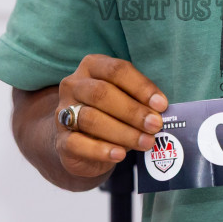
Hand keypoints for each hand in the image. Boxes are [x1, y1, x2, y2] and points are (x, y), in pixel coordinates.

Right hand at [52, 54, 169, 179]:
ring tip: (146, 142)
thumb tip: (159, 112)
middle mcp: (73, 85)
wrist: (80, 144)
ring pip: (91, 119)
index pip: (117, 70)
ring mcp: (63, 112)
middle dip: (133, 111)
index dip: (141, 87)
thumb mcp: (126, 101)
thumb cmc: (111, 114)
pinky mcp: (61, 140)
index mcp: (92, 66)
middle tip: (155, 125)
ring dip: (123, 132)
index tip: (161, 104)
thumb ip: (139, 102)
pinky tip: (120, 154)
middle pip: (101, 93)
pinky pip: (78, 143)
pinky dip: (101, 150)